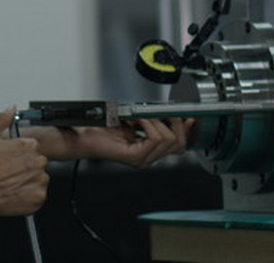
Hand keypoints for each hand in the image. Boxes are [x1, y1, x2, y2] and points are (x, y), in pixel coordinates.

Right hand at [0, 108, 49, 215]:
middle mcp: (38, 162)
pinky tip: (14, 192)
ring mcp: (39, 180)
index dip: (19, 155)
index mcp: (29, 146)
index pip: (31, 148)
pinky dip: (29, 195)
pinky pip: (38, 195)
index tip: (9, 160)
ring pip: (39, 179)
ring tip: (11, 183)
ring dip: (28, 180)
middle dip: (25, 167)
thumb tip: (11, 109)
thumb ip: (1, 119)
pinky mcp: (38, 197)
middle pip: (37, 163)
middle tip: (9, 172)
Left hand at [76, 118, 193, 168]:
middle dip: (174, 122)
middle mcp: (148, 158)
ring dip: (156, 121)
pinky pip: (154, 138)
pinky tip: (137, 119)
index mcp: (150, 151)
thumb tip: (172, 114)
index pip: (180, 145)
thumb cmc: (102, 128)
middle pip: (179, 143)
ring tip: (141, 116)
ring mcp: (142, 160)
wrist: (83, 135)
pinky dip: (149, 123)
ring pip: (168, 139)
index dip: (187, 130)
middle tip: (160, 112)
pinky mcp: (134, 157)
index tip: (190, 117)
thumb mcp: (135, 120)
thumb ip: (154, 120)